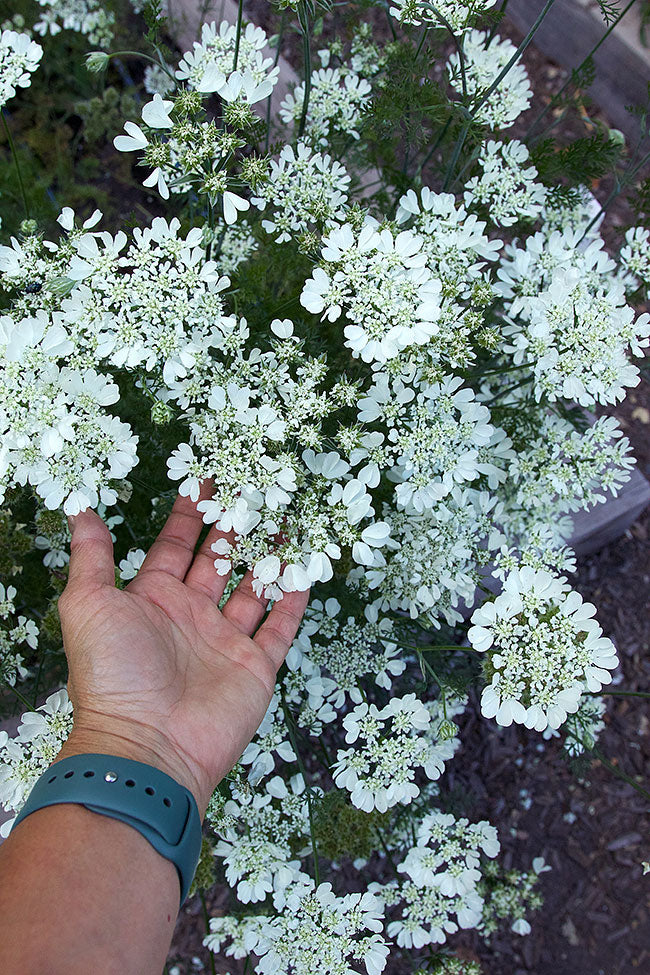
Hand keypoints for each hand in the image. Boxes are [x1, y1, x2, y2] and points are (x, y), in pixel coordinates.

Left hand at [55, 482, 308, 816]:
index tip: (207, 477)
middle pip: (219, 561)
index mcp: (153, 598)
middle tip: (256, 490)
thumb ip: (91, 558)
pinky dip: (293, 603)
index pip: (176, 545)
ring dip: (269, 558)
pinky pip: (279, 629)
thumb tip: (80, 513)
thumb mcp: (89, 606)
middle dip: (236, 527)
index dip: (190, 512)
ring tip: (287, 522)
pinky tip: (306, 574)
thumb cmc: (114, 674)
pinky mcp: (255, 667)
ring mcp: (225, 642)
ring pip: (254, 589)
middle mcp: (191, 616)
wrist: (148, 746)